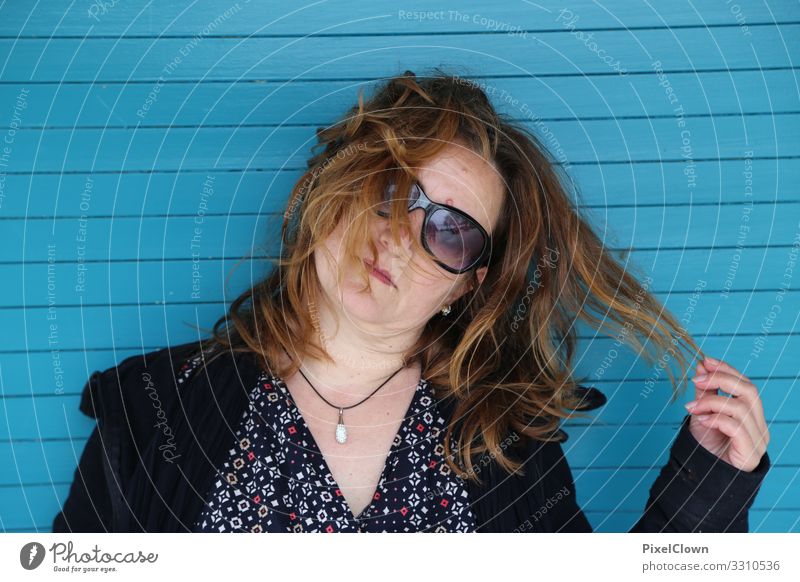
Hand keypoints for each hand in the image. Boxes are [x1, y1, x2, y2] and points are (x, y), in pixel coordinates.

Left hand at [683, 356, 769, 471]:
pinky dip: (716, 418)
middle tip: (697, 379)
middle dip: (721, 379)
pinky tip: (700, 419)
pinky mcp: (750, 453)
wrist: (705, 479)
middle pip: (749, 391)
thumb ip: (705, 392)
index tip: (705, 361)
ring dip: (712, 402)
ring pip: (742, 407)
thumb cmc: (707, 447)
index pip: (745, 384)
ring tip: (691, 407)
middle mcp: (759, 426)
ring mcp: (758, 440)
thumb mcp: (702, 413)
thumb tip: (702, 364)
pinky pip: (737, 427)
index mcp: (751, 415)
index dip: (726, 370)